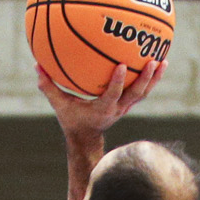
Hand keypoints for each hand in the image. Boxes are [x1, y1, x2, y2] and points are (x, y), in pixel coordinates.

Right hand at [38, 54, 162, 138]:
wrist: (86, 138)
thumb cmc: (72, 120)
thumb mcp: (59, 105)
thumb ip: (49, 87)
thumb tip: (37, 66)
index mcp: (102, 109)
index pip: (112, 95)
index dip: (118, 81)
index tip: (122, 65)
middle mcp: (117, 109)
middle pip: (135, 94)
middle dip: (145, 79)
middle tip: (153, 61)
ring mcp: (125, 108)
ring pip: (143, 93)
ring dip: (154, 79)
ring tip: (163, 61)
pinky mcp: (128, 105)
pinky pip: (142, 91)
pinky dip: (151, 79)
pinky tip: (158, 63)